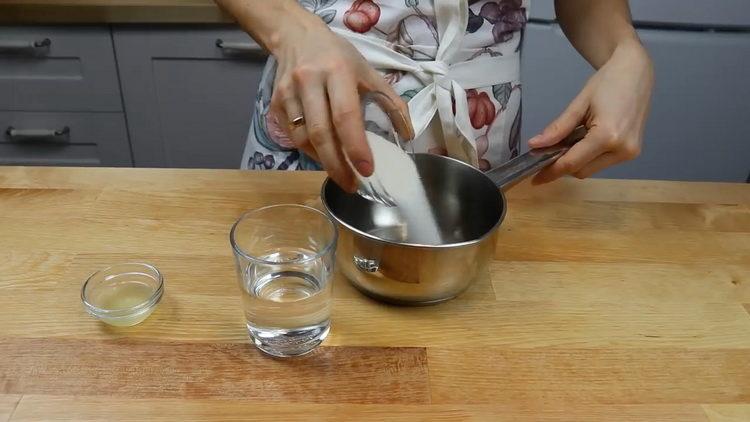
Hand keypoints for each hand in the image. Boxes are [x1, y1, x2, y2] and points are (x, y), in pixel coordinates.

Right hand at [270, 11, 412, 191]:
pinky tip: (323, 155)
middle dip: (337, 165)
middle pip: (320, 133)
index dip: (356, 147)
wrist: (296, 38)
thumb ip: (391, 102)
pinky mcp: (274, 104)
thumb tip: (407, 135)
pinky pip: (293, 136)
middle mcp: (309, 81)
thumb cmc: (338, 57)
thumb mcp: (368, 72)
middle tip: (352, 184)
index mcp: (337, 71)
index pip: (345, 116)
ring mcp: (288, 93)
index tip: (367, 170)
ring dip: (323, 160)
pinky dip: (310, 151)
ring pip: (303, 139)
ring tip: (340, 172)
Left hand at [528, 39, 653, 183]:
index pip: (572, 163)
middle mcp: (622, 149)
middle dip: (563, 165)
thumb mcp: (578, 104)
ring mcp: (630, 153)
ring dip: (577, 161)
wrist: (636, 71)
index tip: (535, 178)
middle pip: (581, 171)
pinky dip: (589, 156)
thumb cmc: (607, 82)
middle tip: (549, 151)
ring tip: (571, 139)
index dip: (551, 172)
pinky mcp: (633, 152)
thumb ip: (558, 128)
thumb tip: (534, 145)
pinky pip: (603, 162)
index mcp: (607, 136)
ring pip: (592, 169)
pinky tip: (585, 140)